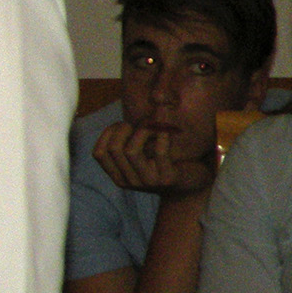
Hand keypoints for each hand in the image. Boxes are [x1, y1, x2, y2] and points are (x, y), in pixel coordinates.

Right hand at [92, 121, 214, 199]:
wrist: (192, 184)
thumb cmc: (164, 162)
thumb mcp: (142, 154)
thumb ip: (130, 139)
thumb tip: (128, 108)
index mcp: (118, 175)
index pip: (98, 153)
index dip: (108, 133)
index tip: (124, 125)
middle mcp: (129, 181)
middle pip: (113, 149)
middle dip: (124, 129)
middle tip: (140, 125)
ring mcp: (148, 183)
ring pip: (131, 151)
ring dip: (143, 131)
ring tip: (154, 127)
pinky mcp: (168, 180)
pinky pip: (160, 152)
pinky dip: (162, 136)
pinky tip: (167, 131)